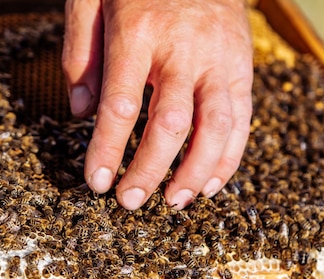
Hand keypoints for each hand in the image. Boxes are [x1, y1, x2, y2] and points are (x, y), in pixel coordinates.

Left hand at [63, 0, 252, 208]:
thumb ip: (80, 52)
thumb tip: (81, 112)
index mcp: (139, 32)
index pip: (120, 104)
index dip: (107, 149)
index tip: (96, 182)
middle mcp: (184, 49)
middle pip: (170, 124)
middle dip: (149, 170)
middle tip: (129, 202)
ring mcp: (220, 59)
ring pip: (216, 128)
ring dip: (195, 173)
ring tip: (174, 202)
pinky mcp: (243, 66)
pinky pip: (242, 120)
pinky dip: (228, 157)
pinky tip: (209, 182)